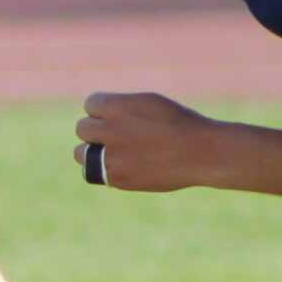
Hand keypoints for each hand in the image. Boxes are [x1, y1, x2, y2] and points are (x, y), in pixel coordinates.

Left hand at [75, 90, 213, 191]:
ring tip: (110, 153)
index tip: (118, 117)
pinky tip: (116, 167)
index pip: (90, 104)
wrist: (202, 153)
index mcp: (117, 106)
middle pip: (82, 128)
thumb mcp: (148, 103)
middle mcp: (111, 130)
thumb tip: (94, 114)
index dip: (103, 111)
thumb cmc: (179, 124)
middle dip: (97, 130)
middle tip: (118, 136)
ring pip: (79, 152)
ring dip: (91, 151)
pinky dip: (100, 170)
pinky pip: (91, 173)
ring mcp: (112, 156)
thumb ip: (119, 108)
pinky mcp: (117, 178)